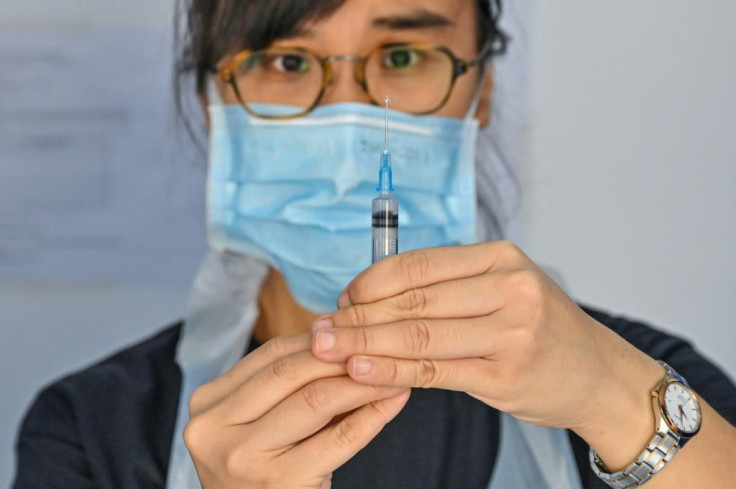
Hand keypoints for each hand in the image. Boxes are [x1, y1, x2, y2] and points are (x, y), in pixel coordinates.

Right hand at [184, 333, 409, 488]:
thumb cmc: (261, 473)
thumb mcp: (259, 423)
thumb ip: (290, 386)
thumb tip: (343, 337)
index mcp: (207, 403)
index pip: (271, 353)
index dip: (318, 340)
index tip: (354, 333)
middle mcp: (214, 428)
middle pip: (291, 372)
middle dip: (342, 356)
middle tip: (379, 347)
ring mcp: (243, 457)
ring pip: (317, 399)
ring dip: (363, 382)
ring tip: (393, 372)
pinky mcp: (279, 482)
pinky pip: (340, 437)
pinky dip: (374, 415)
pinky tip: (393, 401)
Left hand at [310, 241, 661, 435]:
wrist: (598, 375)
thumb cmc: (540, 329)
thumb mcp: (504, 289)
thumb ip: (447, 287)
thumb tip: (369, 295)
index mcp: (501, 257)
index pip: (418, 265)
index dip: (370, 282)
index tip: (342, 299)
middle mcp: (508, 288)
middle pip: (413, 300)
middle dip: (358, 315)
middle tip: (320, 328)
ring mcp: (509, 332)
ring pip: (418, 335)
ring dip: (364, 343)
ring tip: (326, 349)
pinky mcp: (503, 374)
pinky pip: (432, 371)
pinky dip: (390, 371)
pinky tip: (359, 370)